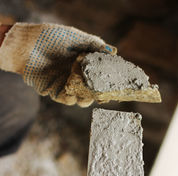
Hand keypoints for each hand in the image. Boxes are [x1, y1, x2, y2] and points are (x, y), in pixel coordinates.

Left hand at [0, 23, 115, 106]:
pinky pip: (66, 99)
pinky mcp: (55, 91)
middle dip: (97, 93)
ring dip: (86, 98)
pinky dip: (71, 98)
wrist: (27, 46)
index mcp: (83, 63)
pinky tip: (74, 95)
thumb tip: (113, 51)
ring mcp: (66, 84)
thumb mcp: (75, 38)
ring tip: (89, 94)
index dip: (106, 80)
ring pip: (81, 98)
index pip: (99, 75)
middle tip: (103, 93)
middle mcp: (76, 75)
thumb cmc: (51, 37)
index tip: (114, 83)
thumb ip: (93, 44)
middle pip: (91, 90)